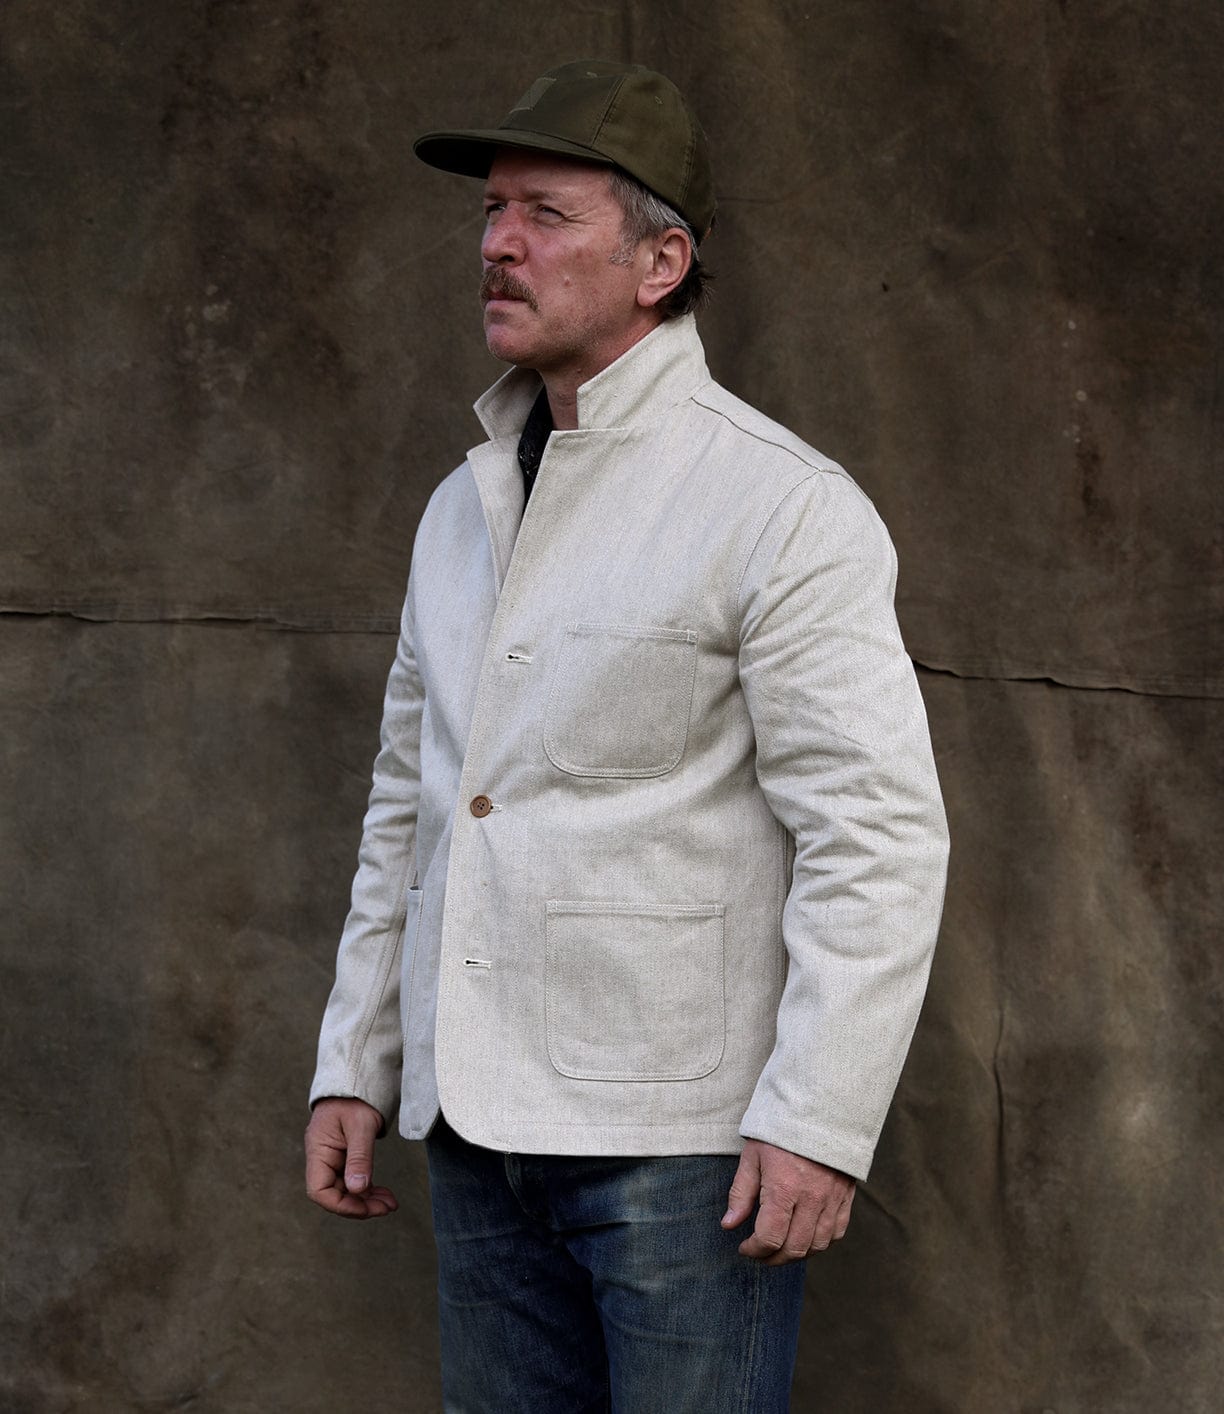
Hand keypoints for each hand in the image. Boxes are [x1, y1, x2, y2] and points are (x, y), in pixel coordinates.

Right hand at [304, 1097, 397, 1219]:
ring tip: (390, 1204)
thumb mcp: (361, 1126)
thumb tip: (358, 1189)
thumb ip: (359, 1157)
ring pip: (345, 1189)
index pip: (319, 1190)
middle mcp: (321, 1157)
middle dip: (360, 1205)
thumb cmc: (356, 1098)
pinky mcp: (344, 1156)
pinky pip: (352, 1179)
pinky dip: (367, 1189)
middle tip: (388, 1207)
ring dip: (366, 1199)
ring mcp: (332, 1157)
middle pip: (334, 1194)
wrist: (358, 1077)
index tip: (367, 1208)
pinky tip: (383, 1194)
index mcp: (318, 1149)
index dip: (341, 1205)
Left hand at [721, 1139, 854, 1264]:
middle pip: (794, 1248)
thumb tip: (729, 1225)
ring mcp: (832, 1199)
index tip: (744, 1247)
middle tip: (760, 1254)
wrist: (819, 1106)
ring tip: (781, 1248)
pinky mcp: (845, 1195)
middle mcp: (811, 1199)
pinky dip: (821, 1242)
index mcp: (784, 1188)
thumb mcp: (753, 1156)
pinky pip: (837, 1232)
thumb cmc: (781, 1129)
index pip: (769, 1238)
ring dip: (797, 1254)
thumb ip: (741, 1193)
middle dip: (773, 1258)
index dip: (754, 1250)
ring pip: (817, 1245)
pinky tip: (806, 1237)